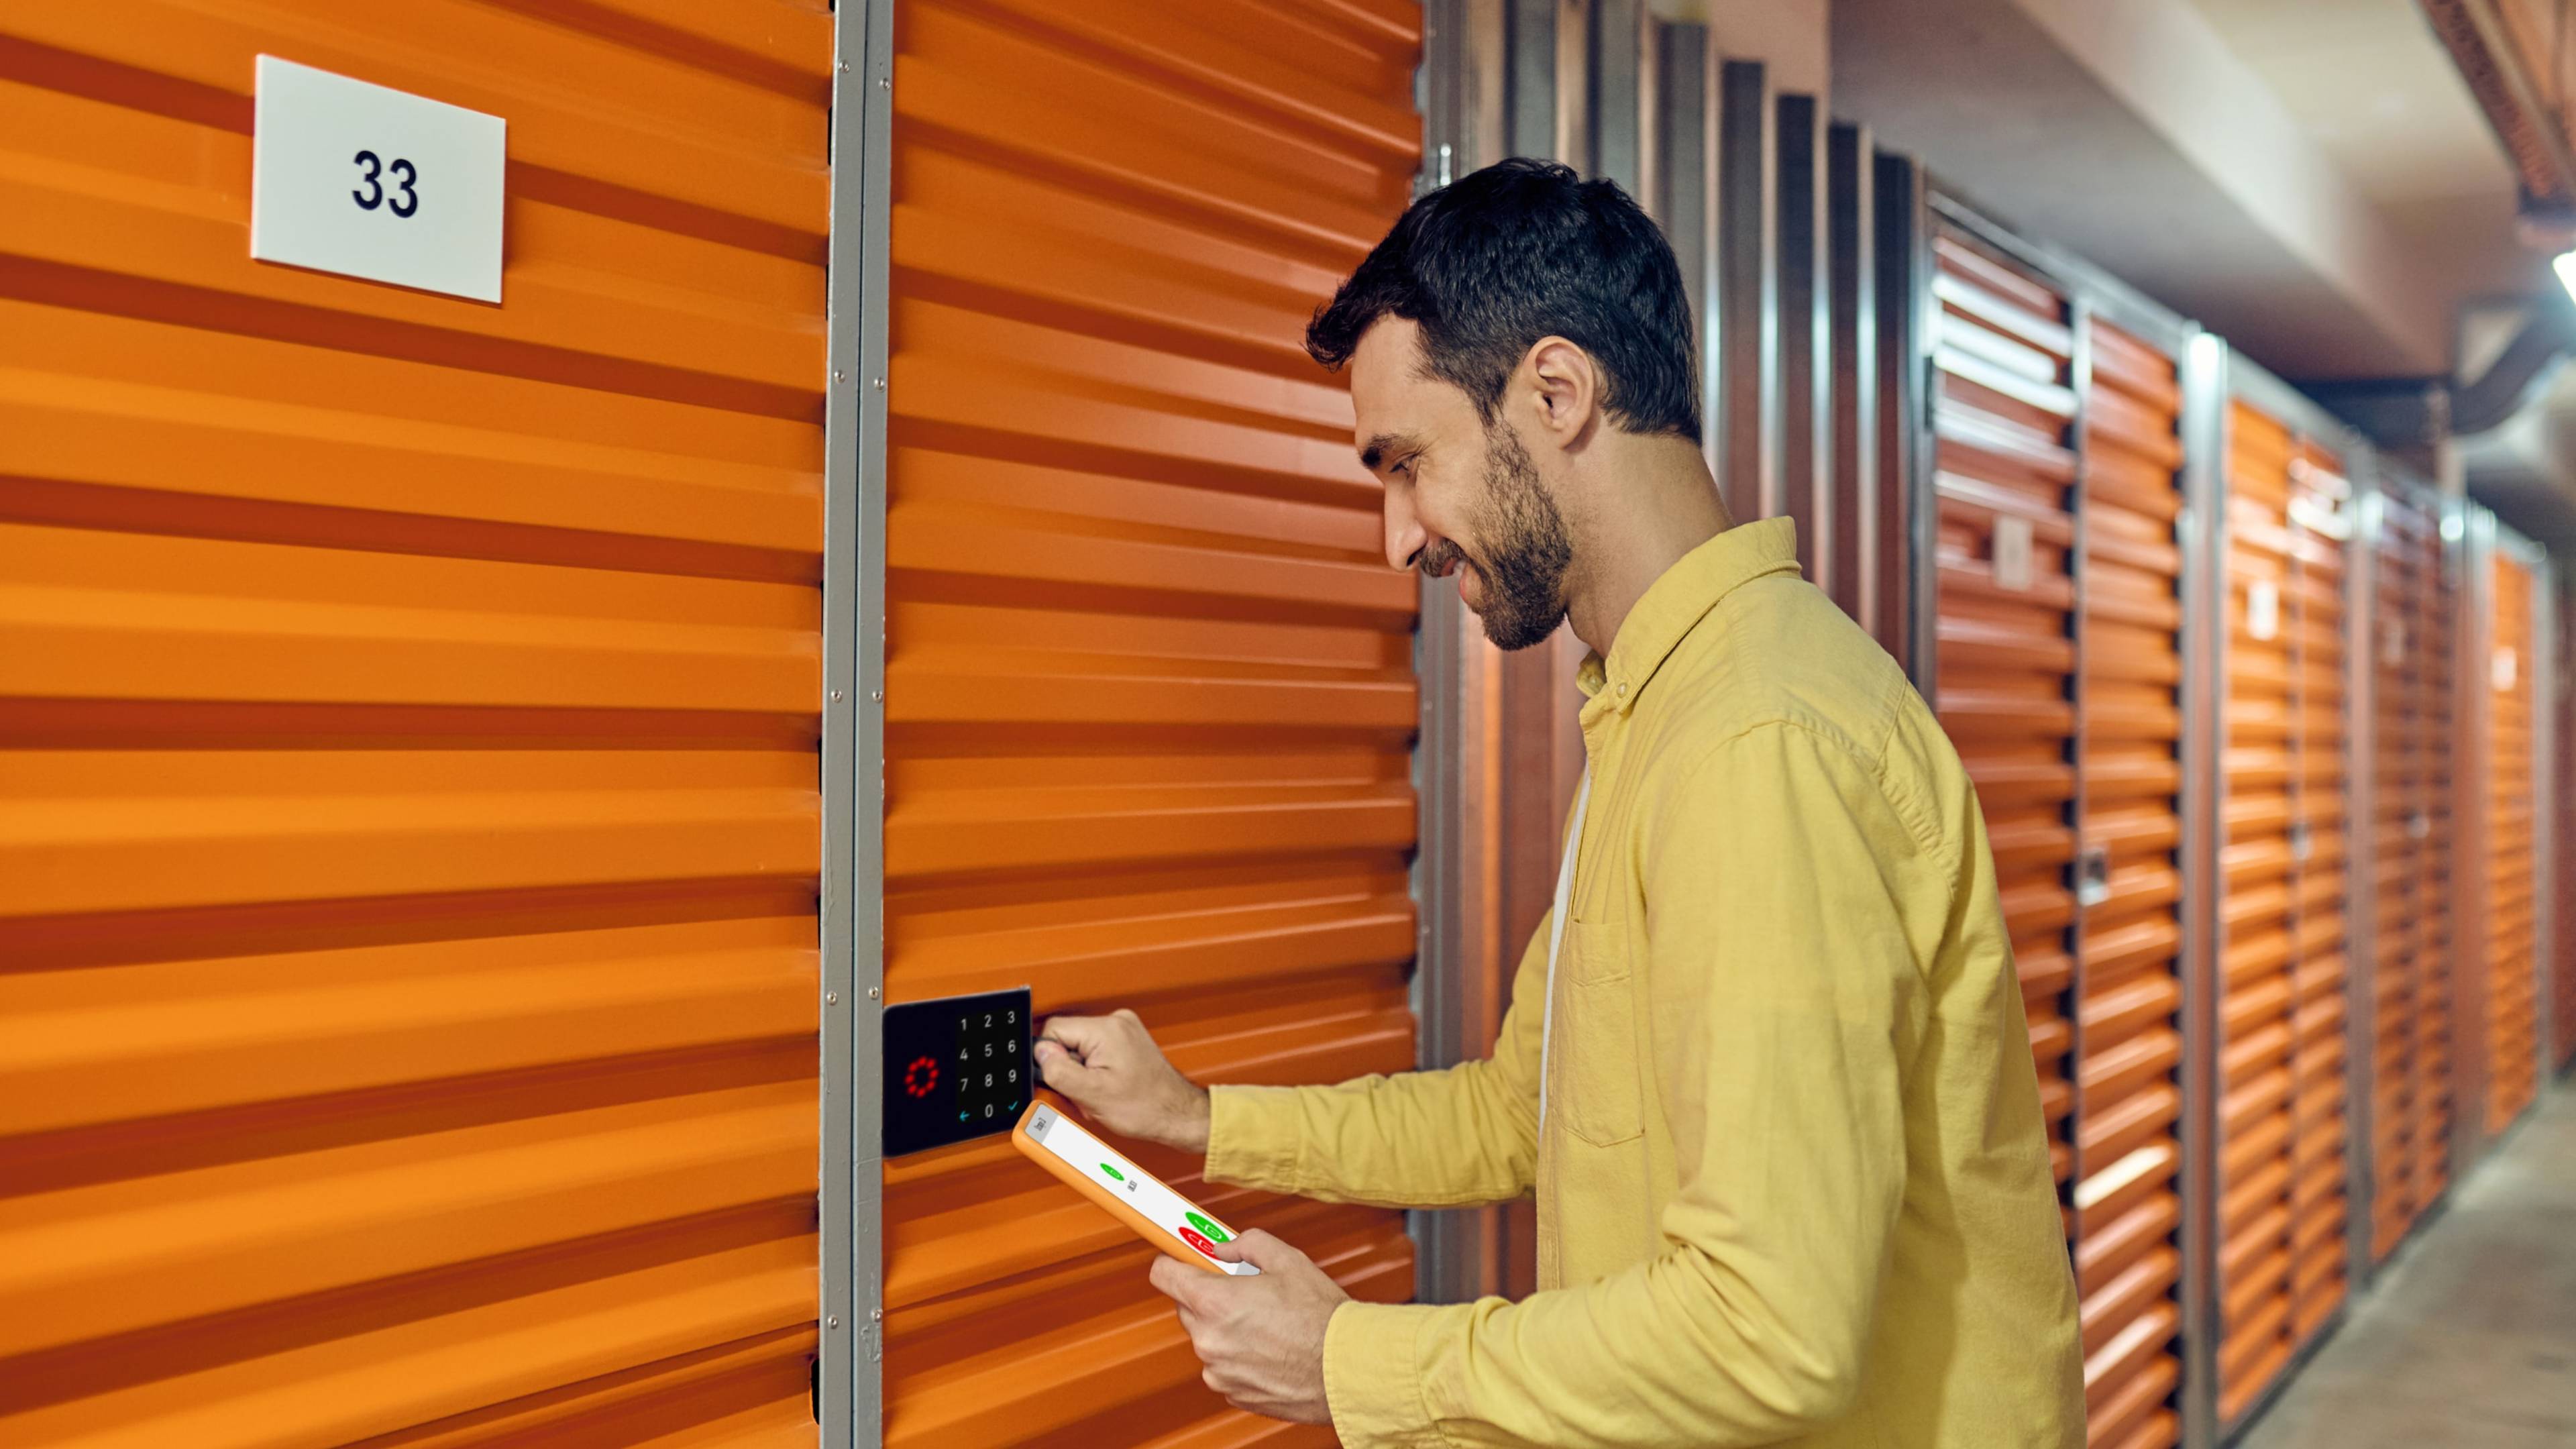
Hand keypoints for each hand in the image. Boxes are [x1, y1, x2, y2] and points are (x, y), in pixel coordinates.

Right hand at [1034, 1009, 1211, 1153]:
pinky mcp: (1126, 1041)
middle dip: (1069, 1070)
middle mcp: (1116, 1022)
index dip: (1051, 1058)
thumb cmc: (1146, 1107)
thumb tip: (1040, 1053)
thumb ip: (1059, 1071)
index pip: (1054, 1030)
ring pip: (1079, 1048)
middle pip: (1067, 1039)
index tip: (1064, 1080)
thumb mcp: (1092, 1094)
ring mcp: (1123, 1030)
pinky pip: (1095, 1052)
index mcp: (1106, 1029)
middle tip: (1085, 1093)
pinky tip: (1106, 1088)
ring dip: (1082, 1074)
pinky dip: (1095, 1072)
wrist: (1177, 1114)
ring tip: (1099, 1093)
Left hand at [1151, 1229, 1346, 1424]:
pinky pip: (1223, 1366)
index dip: (1172, 1261)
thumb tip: (1224, 1248)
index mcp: (1215, 1302)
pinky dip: (1238, 1357)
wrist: (1345, 1368)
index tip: (1181, 1258)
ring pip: (1207, 1339)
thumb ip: (1247, 1244)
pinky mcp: (1231, 1392)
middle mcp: (1208, 1339)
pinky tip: (1270, 1349)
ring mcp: (1218, 1370)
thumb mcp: (1287, 1260)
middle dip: (1209, 1297)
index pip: (1163, 1275)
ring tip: (1267, 1325)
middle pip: (1186, 1307)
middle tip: (1241, 1291)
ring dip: (1226, 1329)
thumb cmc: (1321, 1319)